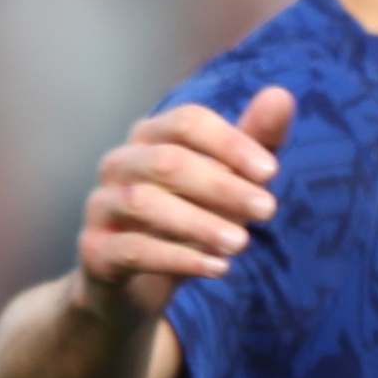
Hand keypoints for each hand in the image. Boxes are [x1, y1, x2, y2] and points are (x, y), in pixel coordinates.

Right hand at [73, 87, 292, 316]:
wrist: (137, 282)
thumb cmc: (190, 216)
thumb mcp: (228, 179)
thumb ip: (253, 141)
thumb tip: (281, 94)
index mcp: (151, 138)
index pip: (187, 122)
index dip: (229, 142)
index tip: (271, 171)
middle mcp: (120, 164)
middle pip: (167, 162)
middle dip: (221, 185)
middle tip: (268, 209)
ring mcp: (102, 207)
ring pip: (144, 203)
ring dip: (199, 223)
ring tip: (241, 243)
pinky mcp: (96, 251)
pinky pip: (133, 250)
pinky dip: (178, 258)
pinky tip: (217, 268)